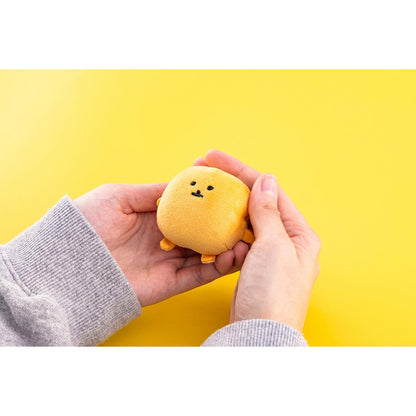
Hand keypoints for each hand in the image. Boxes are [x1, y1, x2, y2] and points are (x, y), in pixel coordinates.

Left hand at [73, 182, 247, 306]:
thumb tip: (182, 182)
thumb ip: (153, 192)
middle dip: (224, 227)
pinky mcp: (168, 284)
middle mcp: (164, 241)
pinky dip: (218, 267)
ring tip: (249, 237)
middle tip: (248, 218)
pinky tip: (234, 255)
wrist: (67, 261)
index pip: (190, 212)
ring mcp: (167, 263)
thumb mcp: (120, 195)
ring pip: (206, 256)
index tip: (231, 194)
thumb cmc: (88, 222)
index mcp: (154, 219)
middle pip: (202, 235)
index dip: (210, 204)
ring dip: (228, 248)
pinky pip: (199, 275)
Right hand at [197, 150, 320, 331]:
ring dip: (225, 204)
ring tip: (204, 189)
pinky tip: (209, 219)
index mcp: (299, 233)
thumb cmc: (274, 293)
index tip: (215, 157)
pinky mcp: (253, 265)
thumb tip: (267, 180)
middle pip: (256, 202)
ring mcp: (269, 253)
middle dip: (231, 184)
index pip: (269, 191)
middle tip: (204, 168)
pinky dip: (223, 227)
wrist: (260, 335)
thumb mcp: (273, 247)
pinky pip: (237, 238)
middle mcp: (286, 240)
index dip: (241, 171)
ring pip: (245, 219)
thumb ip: (268, 212)